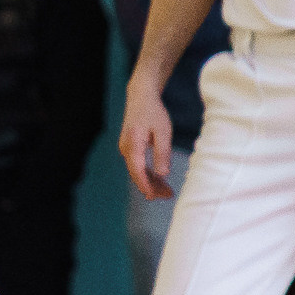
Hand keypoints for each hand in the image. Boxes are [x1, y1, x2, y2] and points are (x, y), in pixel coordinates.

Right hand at [119, 81, 174, 198]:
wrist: (141, 97)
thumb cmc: (153, 112)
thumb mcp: (163, 131)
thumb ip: (162, 153)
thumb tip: (163, 174)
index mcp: (132, 144)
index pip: (137, 171)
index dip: (146, 186)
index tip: (155, 197)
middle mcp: (125, 149)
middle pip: (136, 174)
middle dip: (151, 187)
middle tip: (168, 196)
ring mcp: (126, 149)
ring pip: (137, 171)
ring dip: (150, 181)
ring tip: (166, 190)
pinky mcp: (129, 148)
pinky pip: (137, 165)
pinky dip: (147, 173)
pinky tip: (159, 178)